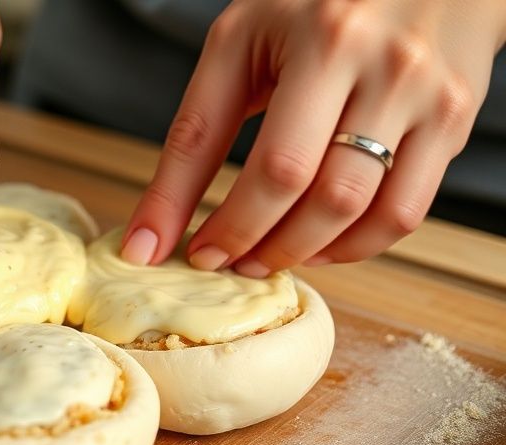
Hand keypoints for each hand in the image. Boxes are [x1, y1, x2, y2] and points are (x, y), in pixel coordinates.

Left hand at [121, 0, 505, 274]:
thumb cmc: (313, 6)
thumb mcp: (240, 45)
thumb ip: (196, 133)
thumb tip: (151, 232)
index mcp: (323, 40)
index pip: (270, 164)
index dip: (222, 223)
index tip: (183, 255)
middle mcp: (384, 66)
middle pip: (315, 193)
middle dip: (256, 243)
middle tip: (222, 259)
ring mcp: (428, 97)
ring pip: (360, 212)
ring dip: (302, 252)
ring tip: (262, 256)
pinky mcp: (454, 121)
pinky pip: (405, 212)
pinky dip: (353, 245)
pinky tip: (317, 243)